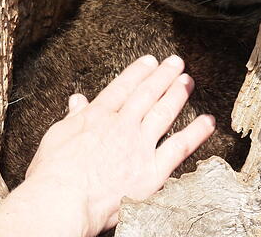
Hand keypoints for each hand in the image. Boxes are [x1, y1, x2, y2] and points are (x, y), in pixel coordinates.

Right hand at [23, 54, 214, 235]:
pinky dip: (196, 133)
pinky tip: (207, 121)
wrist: (62, 199)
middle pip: (147, 93)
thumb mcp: (56, 136)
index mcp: (97, 116)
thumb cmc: (53, 174)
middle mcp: (121, 125)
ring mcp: (138, 146)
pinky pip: (179, 148)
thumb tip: (76, 100)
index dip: (138, 72)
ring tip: (188, 81)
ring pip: (164, 112)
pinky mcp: (151, 171)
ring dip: (178, 93)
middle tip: (176, 62)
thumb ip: (72, 117)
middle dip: (163, 75)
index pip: (122, 87)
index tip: (149, 61)